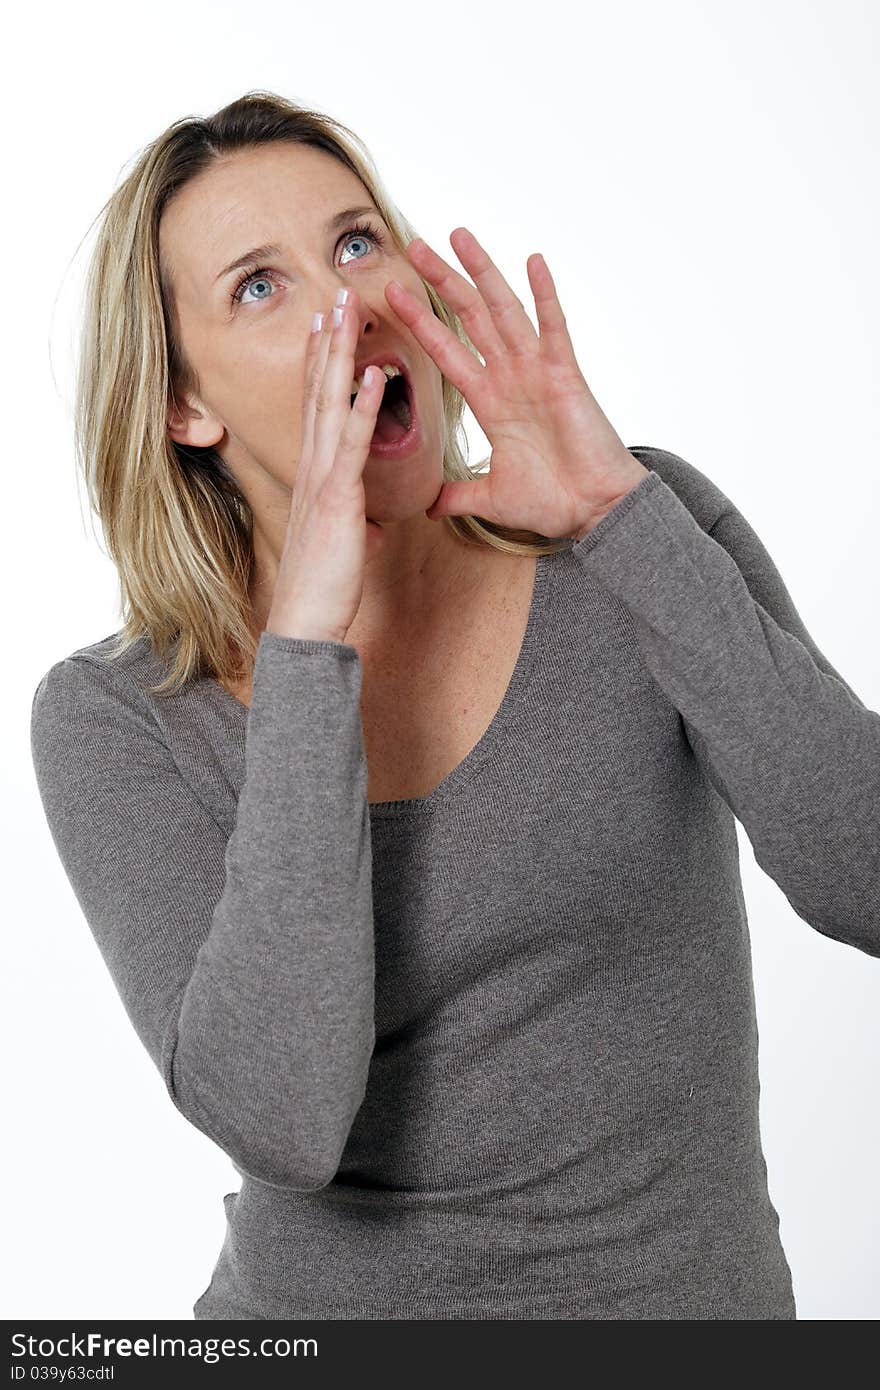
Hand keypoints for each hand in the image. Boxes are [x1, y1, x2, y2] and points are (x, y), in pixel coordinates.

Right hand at [266, 289, 386, 644]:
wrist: (306, 622)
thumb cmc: (325, 589)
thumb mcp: (348, 548)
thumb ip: (359, 527)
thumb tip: (374, 529)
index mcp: (314, 476)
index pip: (317, 408)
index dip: (320, 363)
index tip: (326, 325)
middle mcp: (311, 468)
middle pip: (318, 391)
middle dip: (326, 340)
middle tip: (334, 295)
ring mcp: (321, 480)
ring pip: (329, 403)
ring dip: (339, 354)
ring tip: (347, 310)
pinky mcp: (336, 499)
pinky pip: (352, 444)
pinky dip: (362, 406)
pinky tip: (374, 373)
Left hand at [385, 228, 648, 539]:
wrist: (594, 511)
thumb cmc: (551, 501)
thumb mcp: (490, 497)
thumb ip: (458, 494)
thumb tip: (427, 504)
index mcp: (490, 401)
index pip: (447, 350)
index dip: (421, 322)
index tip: (393, 293)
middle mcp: (510, 377)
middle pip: (469, 317)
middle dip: (442, 281)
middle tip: (413, 246)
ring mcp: (537, 371)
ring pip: (504, 311)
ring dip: (482, 273)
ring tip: (457, 235)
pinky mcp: (565, 375)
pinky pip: (553, 328)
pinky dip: (545, 294)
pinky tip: (532, 260)